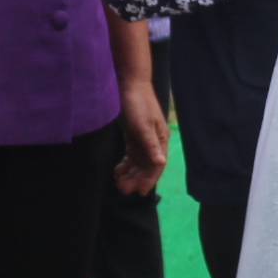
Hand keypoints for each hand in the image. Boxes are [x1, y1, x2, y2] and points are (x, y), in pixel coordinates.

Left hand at [117, 78, 168, 196]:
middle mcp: (154, 141)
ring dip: (130, 174)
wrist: (130, 84)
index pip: (156, 165)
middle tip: (122, 189)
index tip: (139, 192)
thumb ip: (151, 145)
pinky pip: (131, 155)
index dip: (149, 180)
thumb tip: (161, 164)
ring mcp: (144, 138)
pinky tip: (117, 170)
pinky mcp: (134, 135)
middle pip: (147, 166)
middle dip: (136, 179)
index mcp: (161, 140)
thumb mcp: (144, 126)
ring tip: (118, 183)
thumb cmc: (139, 104)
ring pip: (138, 162)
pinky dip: (125, 164)